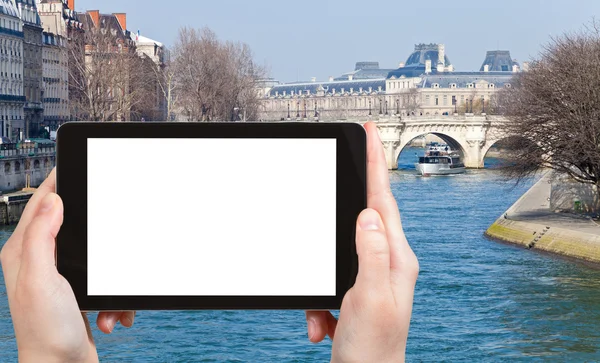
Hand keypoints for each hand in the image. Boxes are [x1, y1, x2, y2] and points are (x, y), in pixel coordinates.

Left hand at [0, 169, 135, 362]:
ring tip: (106, 301)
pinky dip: (113, 296)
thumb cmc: (47, 332)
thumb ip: (42, 237)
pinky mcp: (76, 291)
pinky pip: (104, 278)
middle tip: (111, 224)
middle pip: (71, 223)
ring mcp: (58, 276)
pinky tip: (110, 314)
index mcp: (24, 253)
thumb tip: (53, 201)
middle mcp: (38, 261)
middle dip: (97, 231)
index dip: (58, 182)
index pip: (41, 204)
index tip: (75, 165)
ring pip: (94, 252)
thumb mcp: (42, 279)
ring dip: (110, 274)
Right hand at [305, 122, 418, 362]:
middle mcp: (387, 262)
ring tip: (324, 317)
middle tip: (348, 163)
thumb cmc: (373, 349)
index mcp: (396, 259)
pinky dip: (317, 303)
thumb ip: (370, 253)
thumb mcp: (369, 299)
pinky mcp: (354, 290)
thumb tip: (367, 214)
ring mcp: (371, 276)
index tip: (370, 134)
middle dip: (351, 197)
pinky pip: (328, 279)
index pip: (383, 201)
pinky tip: (322, 327)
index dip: (376, 164)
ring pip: (340, 249)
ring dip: (322, 280)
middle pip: (366, 215)